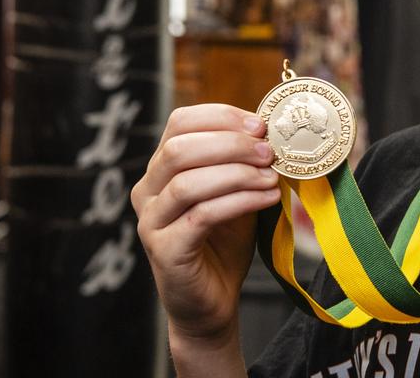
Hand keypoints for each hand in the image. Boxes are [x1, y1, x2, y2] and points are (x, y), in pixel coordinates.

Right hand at [130, 104, 280, 348]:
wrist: (211, 303)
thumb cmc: (223, 243)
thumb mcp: (235, 192)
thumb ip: (243, 163)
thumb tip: (272, 133)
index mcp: (161, 169)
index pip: (179, 122)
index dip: (220, 116)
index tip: (260, 125)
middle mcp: (147, 191)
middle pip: (179, 148)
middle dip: (230, 143)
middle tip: (268, 151)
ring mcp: (151, 221)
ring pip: (187, 181)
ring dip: (237, 173)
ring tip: (271, 177)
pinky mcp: (165, 249)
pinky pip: (201, 215)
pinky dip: (239, 201)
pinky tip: (267, 198)